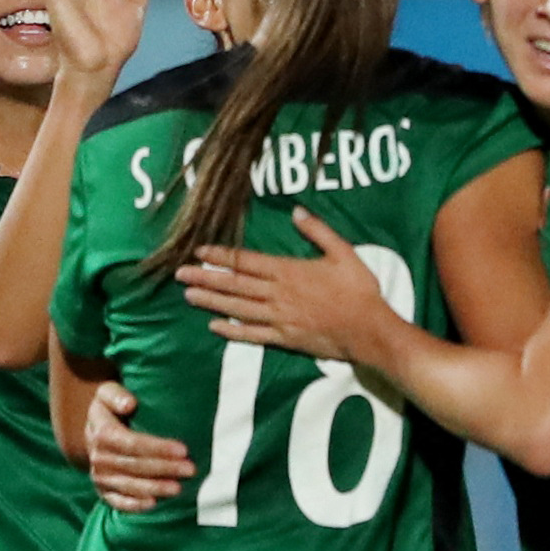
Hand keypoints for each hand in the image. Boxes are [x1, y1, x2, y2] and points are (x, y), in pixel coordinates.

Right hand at [84, 382, 194, 512]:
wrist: (94, 429)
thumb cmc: (110, 408)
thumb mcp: (108, 392)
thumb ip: (116, 395)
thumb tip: (129, 404)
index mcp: (101, 432)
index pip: (132, 442)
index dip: (157, 448)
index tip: (183, 449)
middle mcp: (98, 456)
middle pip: (135, 465)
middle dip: (164, 468)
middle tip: (190, 469)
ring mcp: (100, 475)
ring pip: (129, 485)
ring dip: (154, 488)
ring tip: (178, 489)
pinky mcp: (103, 490)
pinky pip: (117, 501)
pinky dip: (133, 505)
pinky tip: (153, 504)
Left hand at [181, 207, 399, 360]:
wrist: (369, 331)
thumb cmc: (360, 291)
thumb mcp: (344, 253)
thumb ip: (319, 231)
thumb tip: (295, 211)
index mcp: (289, 271)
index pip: (247, 261)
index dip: (221, 255)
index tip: (199, 251)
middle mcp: (278, 294)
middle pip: (235, 284)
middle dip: (205, 277)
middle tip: (180, 274)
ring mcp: (279, 318)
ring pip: (238, 308)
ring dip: (211, 301)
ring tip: (188, 295)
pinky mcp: (285, 339)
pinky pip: (253, 335)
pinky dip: (232, 331)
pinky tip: (214, 326)